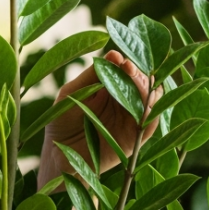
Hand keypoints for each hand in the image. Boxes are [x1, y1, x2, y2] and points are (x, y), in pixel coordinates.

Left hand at [39, 50, 159, 186]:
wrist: (57, 156)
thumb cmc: (60, 122)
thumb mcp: (72, 93)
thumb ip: (92, 75)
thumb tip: (114, 53)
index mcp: (110, 87)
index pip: (127, 70)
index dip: (128, 63)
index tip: (122, 60)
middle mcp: (124, 102)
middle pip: (143, 83)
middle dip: (139, 74)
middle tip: (129, 69)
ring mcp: (130, 121)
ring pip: (151, 101)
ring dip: (146, 90)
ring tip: (135, 83)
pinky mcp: (134, 140)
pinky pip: (149, 125)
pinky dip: (150, 113)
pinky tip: (143, 104)